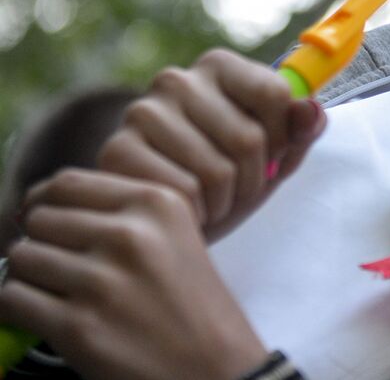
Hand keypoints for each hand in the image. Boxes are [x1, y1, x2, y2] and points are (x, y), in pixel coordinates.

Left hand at [0, 169, 271, 379]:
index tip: (46, 224)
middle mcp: (129, 234)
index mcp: (156, 202)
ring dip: (29, 277)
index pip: (67, 182)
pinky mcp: (77, 327)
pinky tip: (45, 317)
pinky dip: (17, 309)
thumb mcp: (175, 234)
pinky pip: (12, 300)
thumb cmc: (192, 303)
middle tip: (59, 267)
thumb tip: (41, 203)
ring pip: (21, 258)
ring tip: (55, 293)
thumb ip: (121, 211)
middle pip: (38, 219)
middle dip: (41, 242)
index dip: (44, 203)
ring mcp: (101, 280)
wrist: (214, 366)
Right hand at [95, 48, 326, 242]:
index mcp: (219, 66)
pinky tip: (186, 209)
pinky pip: (183, 192)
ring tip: (213, 201)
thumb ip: (300, 129)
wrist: (162, 215)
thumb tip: (312, 110)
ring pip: (217, 171)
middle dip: (254, 180)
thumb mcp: (274, 153)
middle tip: (238, 190)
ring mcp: (142, 112)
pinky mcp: (117, 151)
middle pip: (249, 138)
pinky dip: (196, 213)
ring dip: (226, 202)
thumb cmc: (227, 177)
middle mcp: (176, 79)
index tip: (271, 155)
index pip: (275, 94)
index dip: (283, 138)